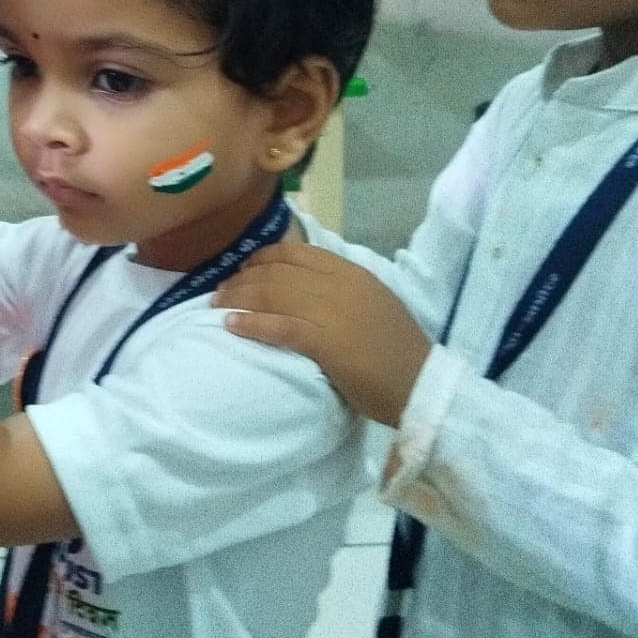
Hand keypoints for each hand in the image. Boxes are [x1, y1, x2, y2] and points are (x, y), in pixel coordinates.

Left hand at [216, 244, 431, 427]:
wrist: (422, 384)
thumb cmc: (398, 351)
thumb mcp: (372, 304)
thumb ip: (342, 291)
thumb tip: (306, 289)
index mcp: (353, 272)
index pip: (298, 253)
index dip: (264, 258)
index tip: (244, 268)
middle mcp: (340, 285)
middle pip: (279, 272)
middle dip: (243, 279)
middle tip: (221, 291)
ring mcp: (333, 311)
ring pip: (273, 295)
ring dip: (239, 299)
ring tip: (216, 306)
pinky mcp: (326, 341)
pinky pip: (279, 326)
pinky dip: (251, 324)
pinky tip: (231, 326)